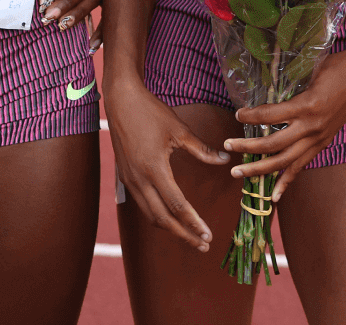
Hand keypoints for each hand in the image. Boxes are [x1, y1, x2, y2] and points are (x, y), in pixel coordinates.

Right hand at [104, 82, 232, 249]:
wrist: (121, 101)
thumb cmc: (151, 112)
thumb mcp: (180, 130)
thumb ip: (202, 150)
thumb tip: (225, 161)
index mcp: (154, 169)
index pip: (177, 205)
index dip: (193, 223)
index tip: (208, 235)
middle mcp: (139, 180)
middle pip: (162, 218)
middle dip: (183, 234)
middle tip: (202, 244)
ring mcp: (129, 180)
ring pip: (149, 214)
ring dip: (170, 228)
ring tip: (189, 235)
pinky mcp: (125, 177)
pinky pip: (142, 203)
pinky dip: (157, 214)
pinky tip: (170, 216)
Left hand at [226, 45, 345, 200]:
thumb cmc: (336, 66)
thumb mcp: (309, 70)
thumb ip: (288, 82)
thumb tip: (265, 84)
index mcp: (306, 105)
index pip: (270, 115)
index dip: (250, 116)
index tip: (238, 114)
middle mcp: (311, 126)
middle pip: (272, 144)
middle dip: (247, 148)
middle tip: (227, 147)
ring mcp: (318, 138)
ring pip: (284, 161)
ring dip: (260, 169)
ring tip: (238, 173)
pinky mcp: (323, 143)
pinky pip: (301, 165)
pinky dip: (286, 181)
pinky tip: (274, 196)